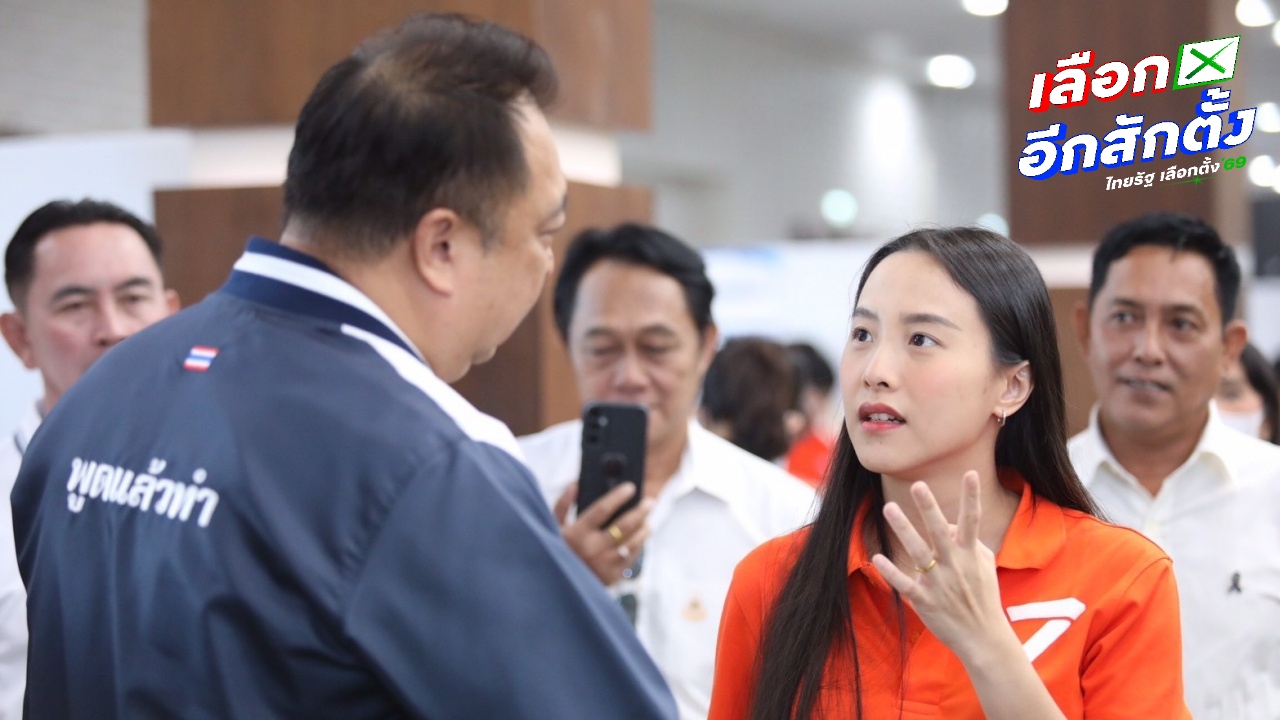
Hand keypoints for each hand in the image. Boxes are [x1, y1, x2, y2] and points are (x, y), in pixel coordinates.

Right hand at [553, 482, 652, 584]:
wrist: (557, 589)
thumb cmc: (556, 552)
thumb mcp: (552, 528)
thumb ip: (562, 505)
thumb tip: (575, 485)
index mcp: (577, 534)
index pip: (602, 509)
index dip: (618, 496)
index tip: (630, 487)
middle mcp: (593, 549)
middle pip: (625, 525)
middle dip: (641, 511)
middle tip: (649, 502)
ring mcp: (604, 564)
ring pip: (633, 542)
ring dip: (644, 529)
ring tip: (648, 521)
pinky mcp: (612, 577)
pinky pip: (631, 558)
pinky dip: (638, 546)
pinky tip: (640, 538)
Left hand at [869, 472, 1015, 663]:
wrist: (984, 637)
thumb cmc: (982, 596)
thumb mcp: (984, 564)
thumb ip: (970, 541)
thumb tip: (952, 524)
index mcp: (971, 555)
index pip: (972, 520)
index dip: (972, 496)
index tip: (970, 472)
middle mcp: (955, 565)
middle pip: (941, 531)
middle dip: (930, 508)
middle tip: (918, 485)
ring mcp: (939, 583)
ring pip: (919, 552)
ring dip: (904, 529)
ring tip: (888, 507)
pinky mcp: (925, 600)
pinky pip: (905, 583)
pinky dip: (891, 572)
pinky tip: (877, 558)